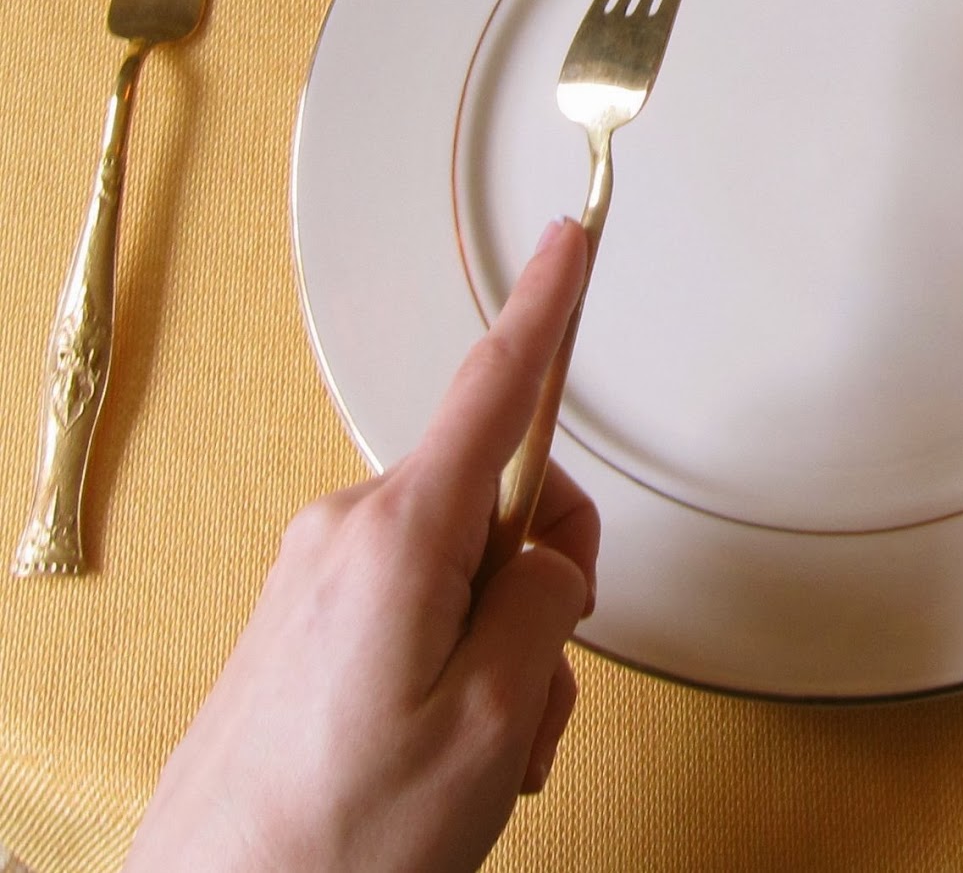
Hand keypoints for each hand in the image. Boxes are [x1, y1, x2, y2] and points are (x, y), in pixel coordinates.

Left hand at [125, 220, 599, 872]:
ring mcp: (319, 574)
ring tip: (484, 744)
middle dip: (546, 577)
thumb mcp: (496, 719)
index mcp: (400, 537)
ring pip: (465, 563)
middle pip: (499, 496)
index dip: (545, 305)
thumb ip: (545, 601)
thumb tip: (547, 554)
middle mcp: (348, 533)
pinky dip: (457, 657)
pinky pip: (417, 599)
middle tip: (537, 683)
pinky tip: (444, 737)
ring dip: (503, 643)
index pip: (495, 388)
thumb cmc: (337, 839)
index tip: (569, 238)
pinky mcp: (306, 616)